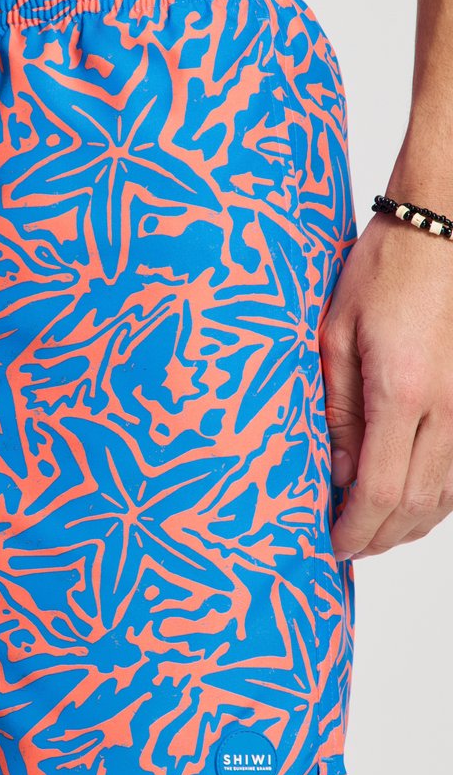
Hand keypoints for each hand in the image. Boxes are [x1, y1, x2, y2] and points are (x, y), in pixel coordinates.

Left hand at [321, 168, 452, 562]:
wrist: (444, 229)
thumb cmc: (383, 272)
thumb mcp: (334, 337)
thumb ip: (338, 410)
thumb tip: (341, 471)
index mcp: (402, 393)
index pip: (381, 492)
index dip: (356, 530)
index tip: (332, 545)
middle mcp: (448, 409)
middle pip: (417, 506)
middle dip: (379, 537)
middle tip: (346, 545)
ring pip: (447, 496)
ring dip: (409, 524)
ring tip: (373, 530)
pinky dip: (437, 500)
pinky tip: (412, 500)